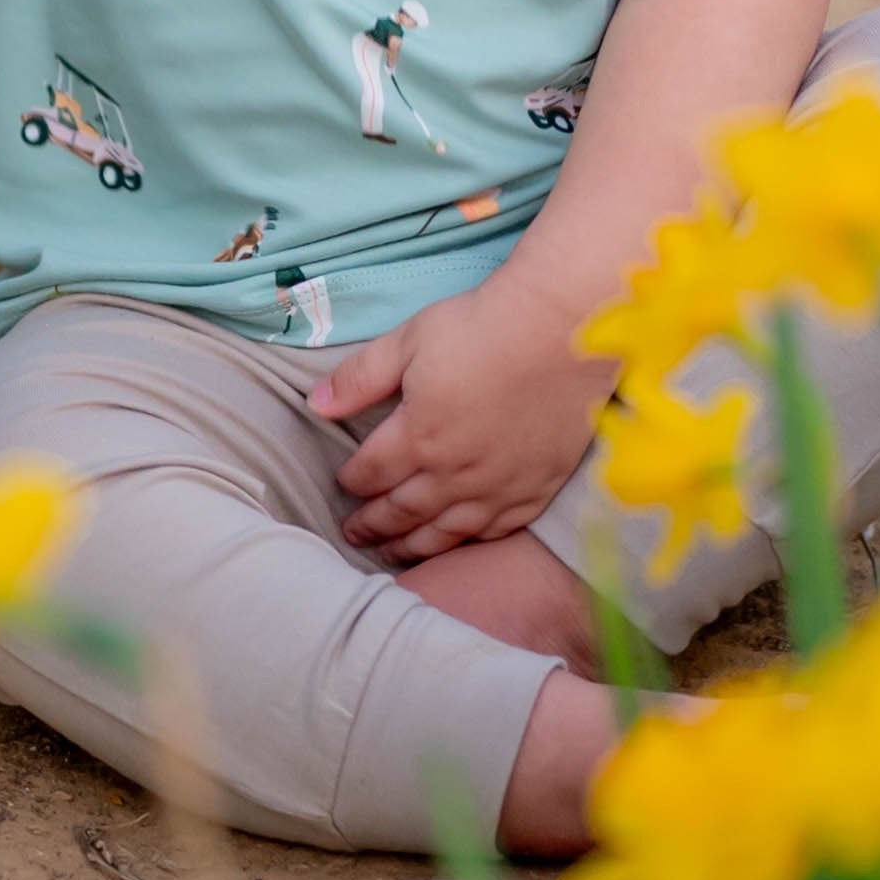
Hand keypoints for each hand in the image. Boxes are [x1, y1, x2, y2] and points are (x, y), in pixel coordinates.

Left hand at [311, 280, 612, 563]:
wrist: (564, 328)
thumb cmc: (484, 326)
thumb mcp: (409, 339)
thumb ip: (360, 378)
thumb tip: (315, 404)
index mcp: (418, 437)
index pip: (371, 473)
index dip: (352, 482)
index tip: (343, 484)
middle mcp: (454, 473)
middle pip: (402, 512)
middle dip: (373, 525)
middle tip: (354, 534)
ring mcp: (499, 487)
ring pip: (445, 532)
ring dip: (413, 545)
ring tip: (393, 553)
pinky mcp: (537, 488)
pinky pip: (496, 530)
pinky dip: (468, 542)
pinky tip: (457, 541)